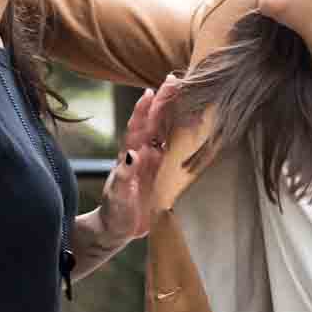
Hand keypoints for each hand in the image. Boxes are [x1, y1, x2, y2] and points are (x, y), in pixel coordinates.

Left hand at [96, 75, 181, 243]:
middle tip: (176, 79)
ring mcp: (155, 162)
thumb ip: (124, 177)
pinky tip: (197, 125)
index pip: (139, 127)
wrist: (117, 232)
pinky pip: (177, 150)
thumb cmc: (115, 214)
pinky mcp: (165, 173)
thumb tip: (133, 155)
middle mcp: (144, 154)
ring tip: (188, 93)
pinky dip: (186, 136)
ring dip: (176, 113)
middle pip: (156, 122)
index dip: (145, 109)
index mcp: (131, 156)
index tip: (153, 90)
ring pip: (167, 131)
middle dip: (165, 101)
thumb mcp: (118, 197)